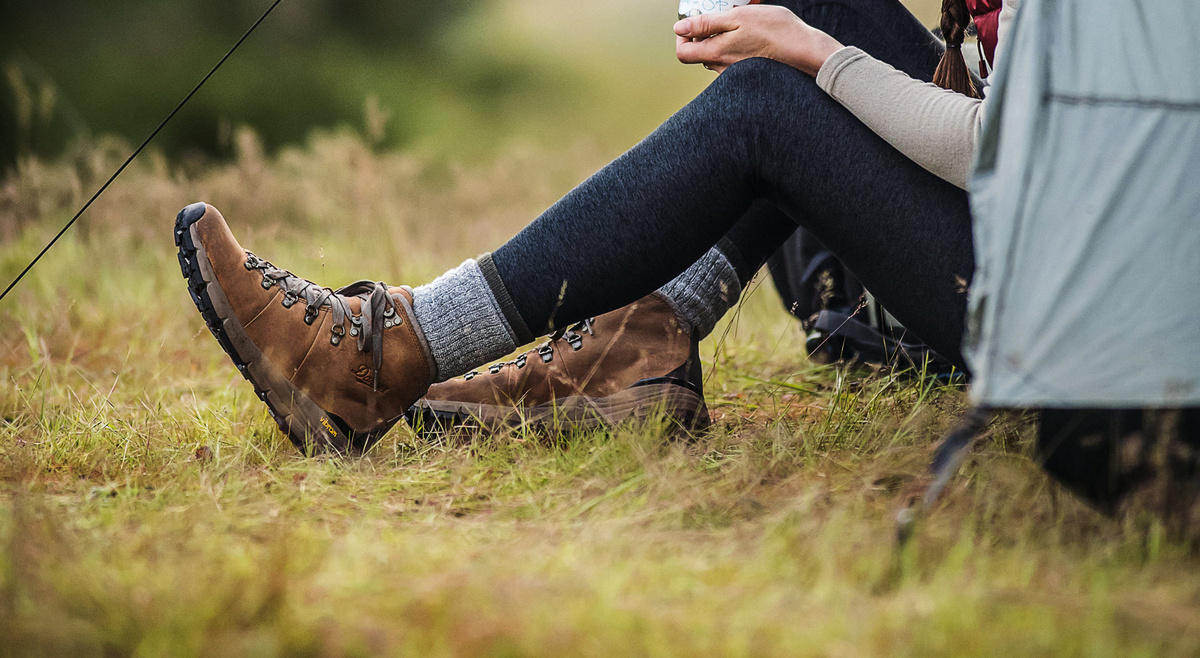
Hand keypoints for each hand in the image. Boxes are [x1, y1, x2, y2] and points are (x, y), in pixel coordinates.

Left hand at [674, 5, 842, 76]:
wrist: (805, 51)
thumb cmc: (775, 31)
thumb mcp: (737, 17)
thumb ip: (706, 24)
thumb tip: (680, 29)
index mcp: (716, 54)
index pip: (683, 53)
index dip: (682, 37)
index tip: (692, 24)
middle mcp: (722, 70)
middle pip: (700, 54)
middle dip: (704, 35)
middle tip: (720, 18)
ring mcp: (736, 74)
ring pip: (718, 56)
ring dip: (722, 40)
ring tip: (740, 25)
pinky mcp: (748, 74)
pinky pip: (733, 61)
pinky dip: (736, 47)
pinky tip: (751, 36)